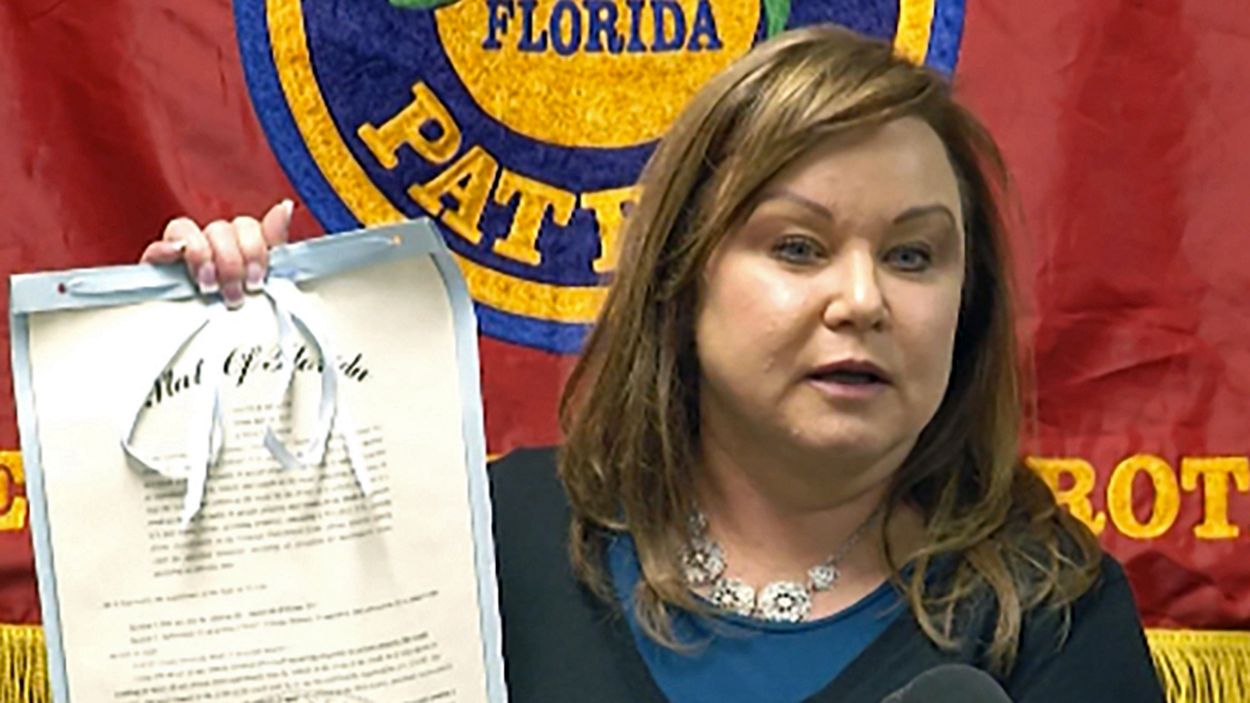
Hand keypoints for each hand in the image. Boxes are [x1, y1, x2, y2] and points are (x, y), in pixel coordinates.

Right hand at [141, 200, 294, 308]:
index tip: (257, 279)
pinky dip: (166, 247)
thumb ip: (274, 244)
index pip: (246, 226)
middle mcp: (210, 244)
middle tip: (234, 295)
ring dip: (201, 255)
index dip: (254, 248)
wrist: (202, 347)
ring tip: (208, 287)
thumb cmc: (234, 310)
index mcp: (237, 246)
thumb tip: (286, 206)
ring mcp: (181, 253)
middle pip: (220, 229)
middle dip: (231, 263)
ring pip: (188, 230)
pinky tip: (175, 254)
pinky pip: (155, 247)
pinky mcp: (155, 267)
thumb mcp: (261, 281)